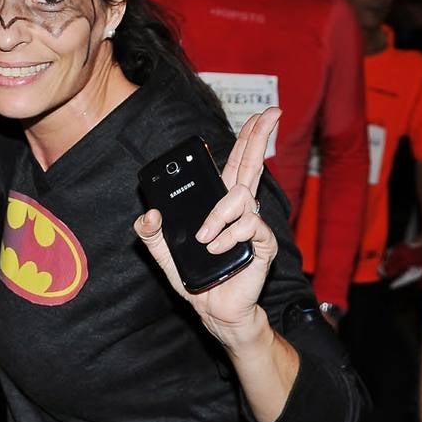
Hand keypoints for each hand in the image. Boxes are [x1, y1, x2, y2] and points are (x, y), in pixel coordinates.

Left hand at [135, 108, 281, 348]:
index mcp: (220, 205)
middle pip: (251, 165)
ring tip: (205, 239)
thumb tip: (149, 214)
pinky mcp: (261, 244)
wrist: (213, 308)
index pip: (234, 164)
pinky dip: (228, 236)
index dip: (246, 140)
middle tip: (273, 112)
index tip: (256, 117)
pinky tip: (217, 248)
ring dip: (218, 215)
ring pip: (241, 195)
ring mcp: (253, 225)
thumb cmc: (196, 277)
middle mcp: (240, 210)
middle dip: (260, 136)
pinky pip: (249, 224)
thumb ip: (151, 234)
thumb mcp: (163, 254)